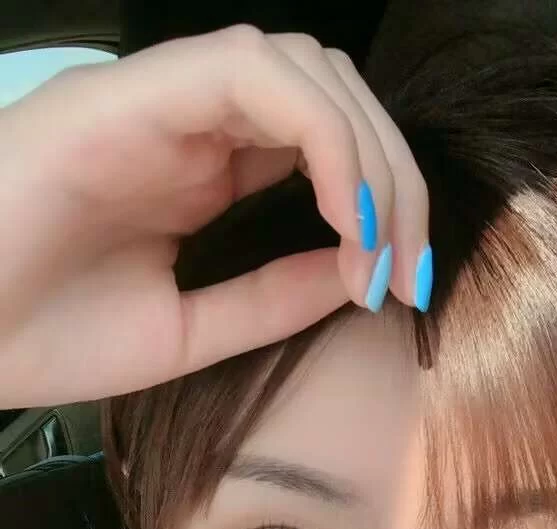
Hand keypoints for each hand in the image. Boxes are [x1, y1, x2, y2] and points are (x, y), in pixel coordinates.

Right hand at [0, 25, 429, 406]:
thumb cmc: (42, 330)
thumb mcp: (190, 329)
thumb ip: (274, 297)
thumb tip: (363, 270)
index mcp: (200, 171)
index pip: (325, 147)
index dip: (386, 204)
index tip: (405, 287)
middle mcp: (190, 123)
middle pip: (333, 97)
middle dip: (397, 179)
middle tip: (411, 271)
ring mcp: (163, 100)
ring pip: (306, 68)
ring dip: (369, 155)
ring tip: (380, 250)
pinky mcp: (136, 91)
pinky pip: (256, 75)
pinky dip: (323, 138)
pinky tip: (344, 217)